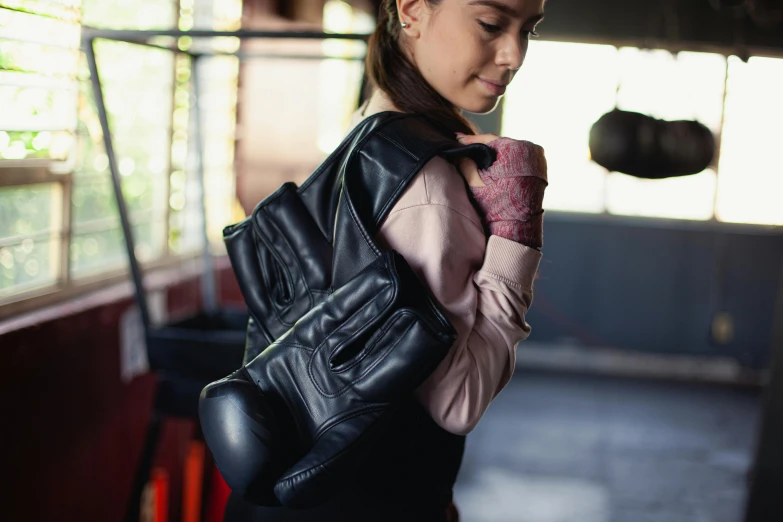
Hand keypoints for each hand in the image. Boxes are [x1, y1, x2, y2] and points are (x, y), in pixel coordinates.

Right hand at [456, 133, 547, 247]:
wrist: (517, 226)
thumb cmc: (497, 204)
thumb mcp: (476, 181)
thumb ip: (465, 163)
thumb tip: (460, 153)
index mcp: (518, 147)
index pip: (489, 140)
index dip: (470, 140)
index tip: (457, 138)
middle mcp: (532, 149)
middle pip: (500, 145)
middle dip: (482, 147)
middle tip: (465, 146)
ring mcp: (538, 159)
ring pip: (510, 152)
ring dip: (494, 154)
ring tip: (476, 155)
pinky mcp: (540, 170)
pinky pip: (519, 160)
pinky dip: (506, 162)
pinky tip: (493, 165)